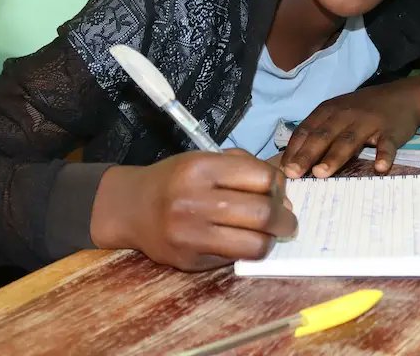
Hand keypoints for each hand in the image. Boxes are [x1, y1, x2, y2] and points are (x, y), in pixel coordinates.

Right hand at [90, 149, 297, 271]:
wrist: (131, 208)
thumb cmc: (176, 180)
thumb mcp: (204, 159)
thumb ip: (244, 167)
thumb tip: (285, 197)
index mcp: (201, 168)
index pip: (262, 177)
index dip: (279, 186)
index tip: (279, 192)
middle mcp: (194, 200)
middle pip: (263, 212)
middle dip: (285, 219)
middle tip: (287, 221)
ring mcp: (191, 234)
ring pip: (255, 244)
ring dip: (272, 240)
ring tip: (271, 235)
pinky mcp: (190, 260)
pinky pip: (236, 259)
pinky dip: (249, 251)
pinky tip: (245, 242)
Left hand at [281, 75, 419, 178]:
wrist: (403, 96)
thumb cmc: (362, 110)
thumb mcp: (337, 113)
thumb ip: (318, 132)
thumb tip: (293, 160)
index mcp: (329, 111)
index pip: (306, 130)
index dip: (293, 149)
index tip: (282, 169)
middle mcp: (346, 115)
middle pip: (323, 136)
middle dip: (306, 155)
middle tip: (293, 174)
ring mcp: (369, 123)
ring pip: (349, 140)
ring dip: (334, 157)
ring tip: (321, 173)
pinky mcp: (391, 132)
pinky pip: (387, 145)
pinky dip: (384, 156)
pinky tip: (380, 167)